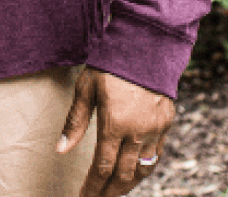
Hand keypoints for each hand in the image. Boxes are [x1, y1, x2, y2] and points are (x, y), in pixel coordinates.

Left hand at [58, 68, 174, 196]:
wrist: (146, 46)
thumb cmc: (110, 65)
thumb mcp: (86, 89)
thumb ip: (75, 122)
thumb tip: (61, 150)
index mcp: (115, 124)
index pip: (102, 168)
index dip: (92, 187)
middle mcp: (137, 132)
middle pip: (122, 175)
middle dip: (108, 193)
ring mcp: (154, 129)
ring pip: (142, 169)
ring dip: (128, 185)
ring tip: (114, 193)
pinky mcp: (166, 124)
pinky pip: (156, 155)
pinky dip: (145, 169)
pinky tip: (135, 174)